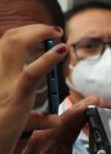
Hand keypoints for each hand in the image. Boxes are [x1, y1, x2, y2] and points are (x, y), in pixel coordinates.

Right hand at [0, 23, 64, 153]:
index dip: (22, 35)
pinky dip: (48, 59)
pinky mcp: (14, 97)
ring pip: (13, 44)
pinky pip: (31, 73)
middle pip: (7, 39)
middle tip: (54, 31)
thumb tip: (54, 118)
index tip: (41, 34)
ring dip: (37, 33)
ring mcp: (1, 85)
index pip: (2, 46)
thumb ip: (36, 118)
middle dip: (32, 29)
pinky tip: (62, 51)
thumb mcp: (17, 124)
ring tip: (57, 34)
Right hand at [6, 102, 110, 153]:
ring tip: (76, 111)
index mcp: (64, 152)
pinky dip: (36, 145)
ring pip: (48, 136)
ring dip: (62, 123)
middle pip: (63, 128)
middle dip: (78, 113)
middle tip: (93, 101)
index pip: (75, 129)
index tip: (101, 103)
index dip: (86, 116)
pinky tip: (43, 135)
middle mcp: (51, 152)